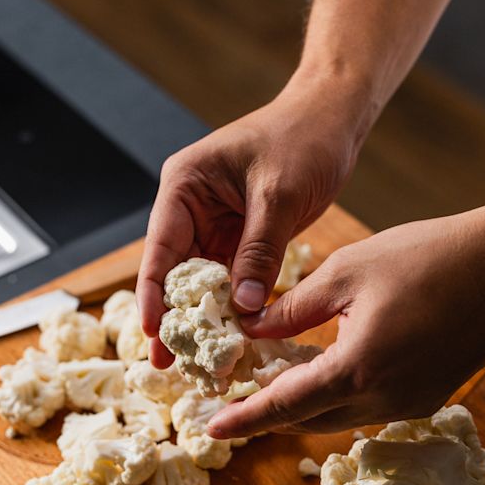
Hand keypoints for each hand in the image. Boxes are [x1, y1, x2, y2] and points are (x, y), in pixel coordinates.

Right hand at [137, 72, 371, 366]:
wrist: (331, 120)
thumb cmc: (302, 139)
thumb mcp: (278, 195)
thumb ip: (259, 251)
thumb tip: (243, 308)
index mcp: (185, 185)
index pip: (160, 248)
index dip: (154, 295)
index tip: (153, 334)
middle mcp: (192, 207)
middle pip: (175, 271)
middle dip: (174, 316)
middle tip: (169, 364)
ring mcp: (215, 224)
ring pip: (202, 280)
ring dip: (203, 317)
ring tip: (198, 361)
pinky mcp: (240, 237)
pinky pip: (230, 277)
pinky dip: (231, 306)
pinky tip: (231, 336)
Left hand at [207, 192, 484, 436]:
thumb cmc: (425, 256)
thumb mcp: (347, 271)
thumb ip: (293, 307)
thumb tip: (253, 327)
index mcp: (357, 367)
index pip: (285, 406)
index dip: (245, 419)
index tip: (212, 427)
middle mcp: (385, 398)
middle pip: (310, 419)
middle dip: (270, 413)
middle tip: (236, 398)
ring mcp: (411, 402)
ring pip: (339, 415)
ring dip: (304, 403)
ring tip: (273, 379)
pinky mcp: (428, 397)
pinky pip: (368, 406)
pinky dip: (338, 394)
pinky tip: (323, 368)